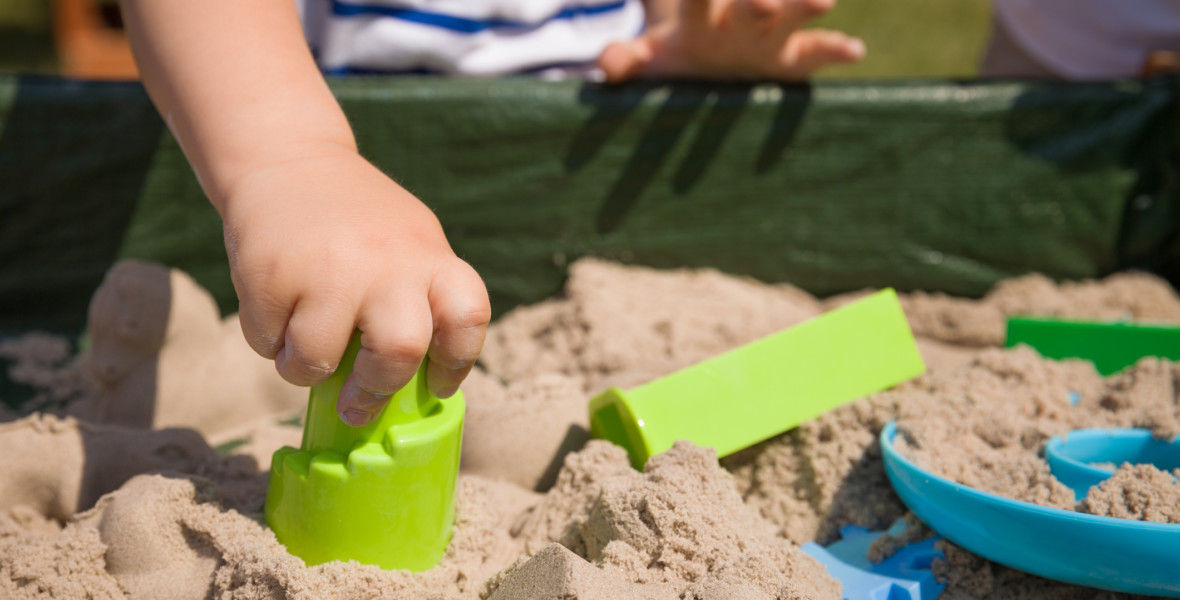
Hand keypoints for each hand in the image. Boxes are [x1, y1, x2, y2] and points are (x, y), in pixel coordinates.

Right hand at [222, 149, 489, 426]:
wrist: (288, 160)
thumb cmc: (360, 224)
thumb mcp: (409, 245)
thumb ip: (421, 301)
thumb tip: (415, 388)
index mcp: (431, 258)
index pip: (467, 319)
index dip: (456, 363)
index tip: (436, 384)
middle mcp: (386, 263)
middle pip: (400, 352)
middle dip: (376, 388)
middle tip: (358, 401)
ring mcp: (326, 269)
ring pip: (317, 361)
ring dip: (304, 370)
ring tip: (302, 345)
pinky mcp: (270, 274)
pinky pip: (267, 343)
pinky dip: (268, 340)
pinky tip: (277, 306)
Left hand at [598, 0, 864, 82]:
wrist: (707, 49)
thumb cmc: (673, 54)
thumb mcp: (647, 58)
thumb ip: (626, 58)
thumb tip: (606, 67)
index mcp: (699, 15)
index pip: (696, 1)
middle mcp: (739, 17)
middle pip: (751, 4)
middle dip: (756, 1)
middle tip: (759, 2)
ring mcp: (770, 34)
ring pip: (791, 14)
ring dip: (804, 5)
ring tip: (822, 0)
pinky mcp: (793, 58)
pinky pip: (816, 52)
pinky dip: (835, 50)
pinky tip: (853, 50)